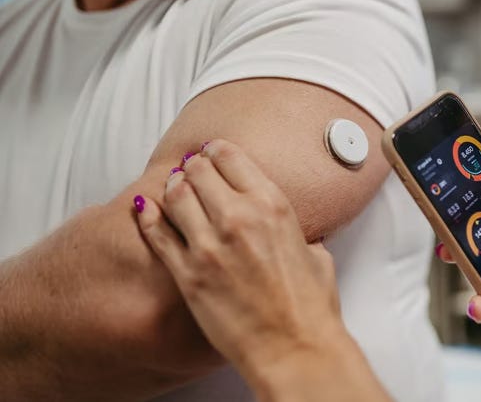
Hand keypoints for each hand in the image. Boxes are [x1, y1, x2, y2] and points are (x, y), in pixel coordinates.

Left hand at [133, 140, 347, 376]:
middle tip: (191, 170)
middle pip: (198, 170)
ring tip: (175, 190)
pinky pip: (157, 234)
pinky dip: (147, 216)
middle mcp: (239, 218)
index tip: (211, 153)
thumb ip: (300, 235)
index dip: (216, 151)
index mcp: (273, 206)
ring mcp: (209, 246)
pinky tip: (144, 209)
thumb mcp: (317, 255)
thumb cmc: (310, 308)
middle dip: (193, 167)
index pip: (231, 156)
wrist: (294, 348)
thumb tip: (296, 236)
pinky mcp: (188, 275)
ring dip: (173, 188)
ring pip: (175, 196)